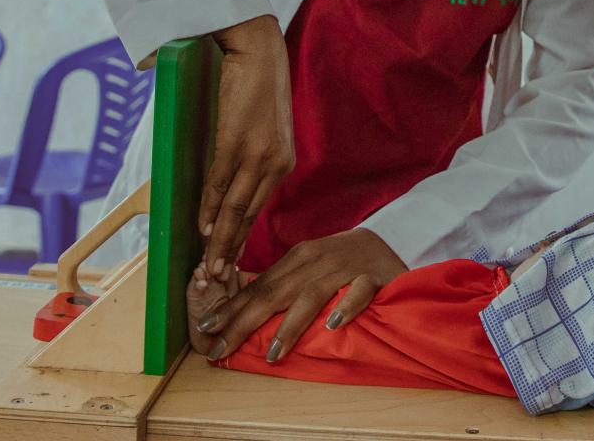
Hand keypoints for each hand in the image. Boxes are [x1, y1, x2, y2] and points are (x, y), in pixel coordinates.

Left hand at [194, 228, 406, 361]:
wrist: (388, 241)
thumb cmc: (341, 261)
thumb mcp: (308, 267)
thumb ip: (281, 284)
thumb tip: (241, 308)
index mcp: (297, 258)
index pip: (258, 286)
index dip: (231, 308)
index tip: (205, 330)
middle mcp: (315, 260)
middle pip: (274, 293)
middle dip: (244, 321)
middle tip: (221, 347)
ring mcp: (344, 267)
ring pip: (311, 296)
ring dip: (289, 325)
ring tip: (271, 353)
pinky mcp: (373, 276)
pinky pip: (357, 292)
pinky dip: (345, 307)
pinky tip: (333, 325)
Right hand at [199, 15, 296, 279]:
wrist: (258, 50)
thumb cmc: (255, 87)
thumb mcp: (261, 129)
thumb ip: (248, 156)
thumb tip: (225, 182)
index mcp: (282, 163)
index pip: (259, 209)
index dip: (242, 238)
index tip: (232, 263)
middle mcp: (275, 164)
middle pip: (248, 216)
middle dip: (230, 250)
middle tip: (216, 279)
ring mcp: (258, 155)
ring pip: (235, 208)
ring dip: (218, 241)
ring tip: (207, 267)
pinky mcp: (238, 143)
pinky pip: (220, 184)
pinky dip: (209, 209)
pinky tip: (202, 230)